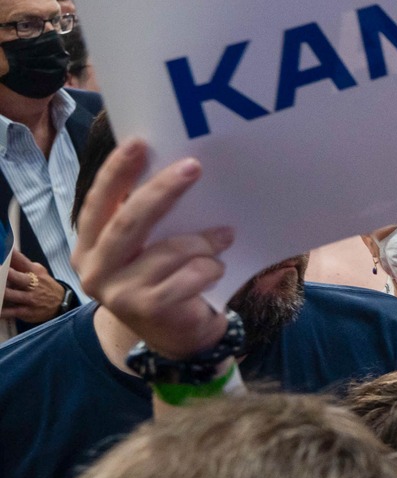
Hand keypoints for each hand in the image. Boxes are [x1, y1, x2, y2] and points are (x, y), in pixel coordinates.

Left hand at [2, 249, 66, 325]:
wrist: (61, 303)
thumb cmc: (43, 284)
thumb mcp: (38, 271)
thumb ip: (21, 264)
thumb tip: (6, 254)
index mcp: (33, 271)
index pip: (20, 260)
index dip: (10, 254)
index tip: (4, 249)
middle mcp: (32, 284)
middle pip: (16, 277)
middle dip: (6, 274)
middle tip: (0, 270)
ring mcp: (29, 298)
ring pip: (12, 295)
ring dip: (2, 292)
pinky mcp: (27, 312)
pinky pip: (11, 312)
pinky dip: (1, 312)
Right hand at [72, 140, 232, 360]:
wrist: (176, 335)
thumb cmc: (165, 278)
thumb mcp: (150, 246)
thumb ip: (151, 217)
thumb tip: (179, 166)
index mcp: (90, 244)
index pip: (98, 202)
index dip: (117, 173)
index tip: (139, 142)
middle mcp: (94, 267)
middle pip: (127, 223)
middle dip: (162, 192)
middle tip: (192, 166)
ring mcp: (118, 292)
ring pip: (167, 251)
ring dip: (204, 241)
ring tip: (224, 236)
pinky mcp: (146, 309)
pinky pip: (189, 276)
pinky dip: (210, 268)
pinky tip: (216, 270)